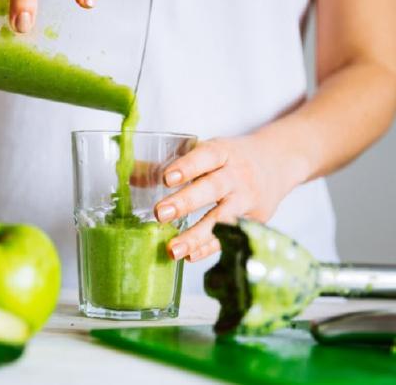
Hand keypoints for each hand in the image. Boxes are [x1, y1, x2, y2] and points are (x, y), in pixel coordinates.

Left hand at [154, 135, 307, 261]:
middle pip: (212, 188)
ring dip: (197, 236)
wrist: (279, 162)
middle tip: (160, 214)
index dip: (187, 167)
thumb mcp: (208, 151)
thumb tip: (129, 173)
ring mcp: (248, 199)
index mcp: (224, 152)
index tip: (166, 178)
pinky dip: (211, 248)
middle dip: (186, 202)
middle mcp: (238, 175)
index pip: (206, 157)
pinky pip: (231, 237)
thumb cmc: (232, 158)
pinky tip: (190, 257)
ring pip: (223, 218)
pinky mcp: (255, 220)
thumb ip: (171, 163)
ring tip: (172, 249)